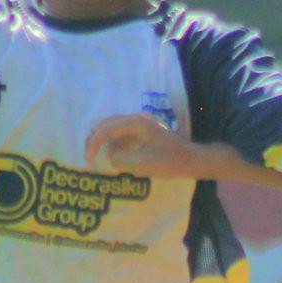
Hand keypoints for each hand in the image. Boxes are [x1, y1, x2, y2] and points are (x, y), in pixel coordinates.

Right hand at [85, 113, 206, 177]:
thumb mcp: (142, 164)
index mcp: (137, 123)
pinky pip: (125, 133)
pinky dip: (115, 141)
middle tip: (87, 152)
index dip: (94, 142)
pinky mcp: (147, 131)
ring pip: (116, 126)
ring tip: (95, 152)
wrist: (194, 160)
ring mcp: (144, 123)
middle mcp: (139, 118)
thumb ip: (121, 159)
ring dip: (104, 138)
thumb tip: (111, 157)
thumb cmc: (170, 162)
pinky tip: (113, 153)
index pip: (107, 129)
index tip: (88, 158)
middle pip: (109, 122)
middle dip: (95, 136)